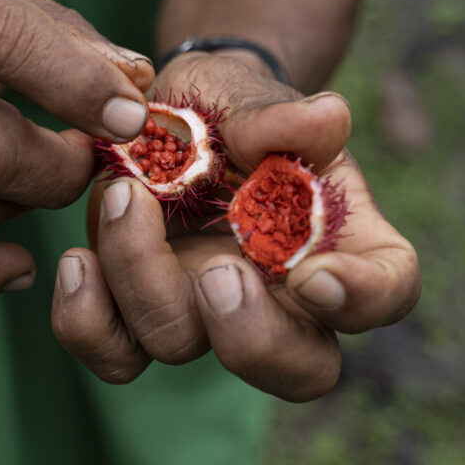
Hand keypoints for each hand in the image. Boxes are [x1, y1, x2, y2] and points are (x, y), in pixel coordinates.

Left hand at [51, 52, 419, 399]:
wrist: (169, 111)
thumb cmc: (232, 105)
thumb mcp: (254, 96)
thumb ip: (282, 116)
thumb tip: (328, 118)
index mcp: (340, 241)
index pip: (386, 291)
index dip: (363, 299)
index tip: (314, 277)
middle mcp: (280, 295)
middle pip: (298, 368)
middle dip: (253, 337)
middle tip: (216, 270)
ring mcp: (204, 309)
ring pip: (182, 346)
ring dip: (143, 282)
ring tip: (124, 197)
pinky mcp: (136, 309)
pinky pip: (115, 351)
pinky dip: (86, 319)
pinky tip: (77, 258)